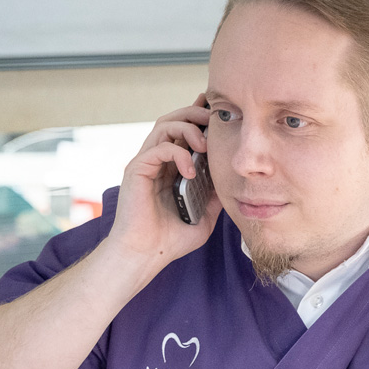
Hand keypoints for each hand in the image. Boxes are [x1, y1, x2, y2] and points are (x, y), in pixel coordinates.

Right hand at [103, 94, 223, 273]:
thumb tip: (232, 181)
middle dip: (195, 113)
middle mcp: (156, 162)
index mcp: (170, 169)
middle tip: (214, 119)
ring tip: (204, 144)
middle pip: (173, 119)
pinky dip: (178, 153)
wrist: (145, 256)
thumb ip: (214, 197)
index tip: (218, 113)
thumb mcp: (203, 217)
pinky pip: (159, 148)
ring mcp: (145, 164)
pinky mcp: (136, 170)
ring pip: (164, 125)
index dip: (199, 118)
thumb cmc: (169, 242)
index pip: (183, 132)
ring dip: (187, 127)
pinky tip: (190, 170)